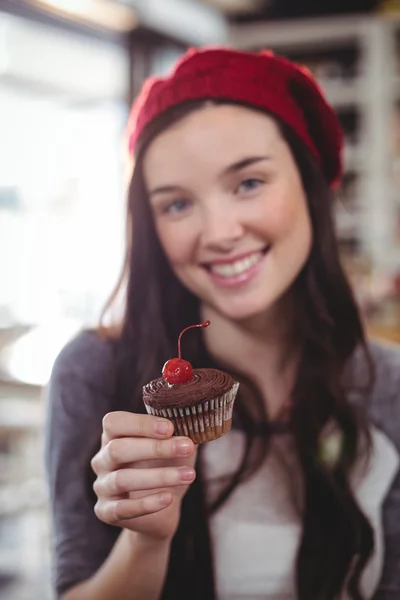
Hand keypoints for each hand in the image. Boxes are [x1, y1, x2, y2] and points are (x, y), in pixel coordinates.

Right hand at [91, 411, 196, 540]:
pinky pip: (123, 508)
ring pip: (122, 479)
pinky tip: (169, 498)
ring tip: (189, 475)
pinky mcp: (106, 512)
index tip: (170, 428)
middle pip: (117, 449)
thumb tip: (194, 420)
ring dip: (159, 476)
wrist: (164, 508)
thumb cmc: (166, 466)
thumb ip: (177, 432)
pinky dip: (147, 503)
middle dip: (155, 448)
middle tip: (187, 447)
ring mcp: (102, 487)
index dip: (141, 424)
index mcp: (113, 436)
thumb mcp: (173, 445)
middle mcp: (102, 459)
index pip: (114, 422)